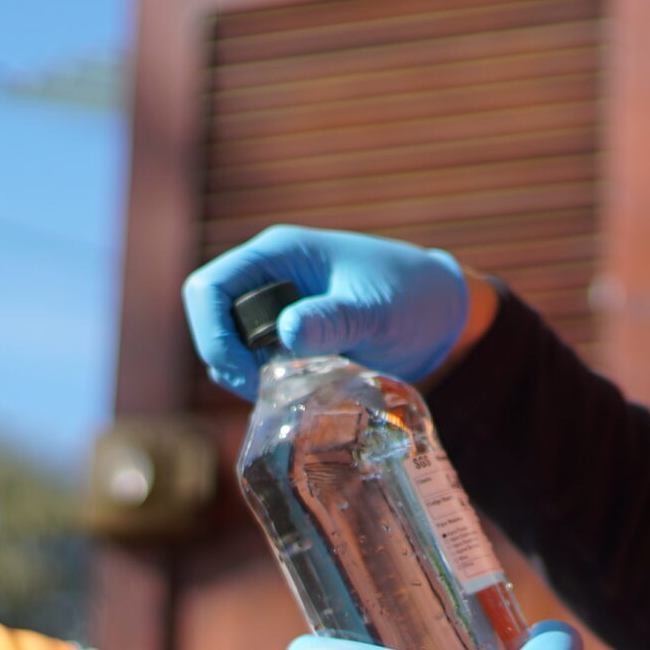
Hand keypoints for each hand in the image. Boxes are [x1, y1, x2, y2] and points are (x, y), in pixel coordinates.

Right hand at [183, 224, 466, 398]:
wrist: (441, 314)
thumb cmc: (414, 298)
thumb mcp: (378, 311)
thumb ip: (336, 319)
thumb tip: (287, 332)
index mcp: (279, 255)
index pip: (209, 289)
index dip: (212, 335)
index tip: (244, 374)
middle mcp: (268, 277)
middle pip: (212, 322)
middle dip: (229, 360)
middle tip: (270, 390)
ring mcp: (275, 308)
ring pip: (230, 348)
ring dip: (248, 376)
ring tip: (294, 392)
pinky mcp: (288, 337)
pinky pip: (255, 363)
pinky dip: (267, 383)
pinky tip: (302, 394)